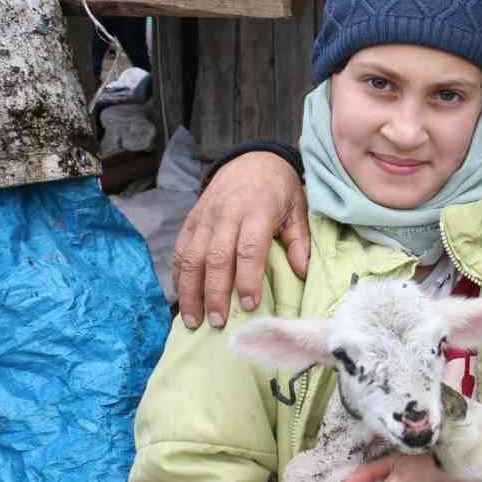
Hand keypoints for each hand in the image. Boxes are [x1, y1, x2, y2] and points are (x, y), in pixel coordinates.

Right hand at [172, 151, 309, 328]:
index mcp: (257, 212)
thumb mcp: (298, 209)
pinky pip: (180, 250)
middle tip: (218, 322)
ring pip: (192, 257)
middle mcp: (227, 215)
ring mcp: (205, 217)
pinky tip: (182, 298)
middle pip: (216, 258)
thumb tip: (303, 272)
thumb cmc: (280, 189)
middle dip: (215, 293)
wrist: (252, 159)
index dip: (248, 279)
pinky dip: (178, 276)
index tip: (249, 304)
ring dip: (190, 291)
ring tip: (193, 320)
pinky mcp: (191, 220)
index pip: (249, 249)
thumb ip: (300, 241)